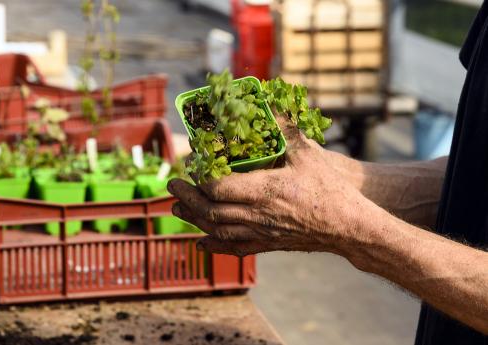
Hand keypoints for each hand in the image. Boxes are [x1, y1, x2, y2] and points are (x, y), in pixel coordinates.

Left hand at [167, 113, 375, 256]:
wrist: (347, 227)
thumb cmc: (329, 190)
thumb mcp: (308, 154)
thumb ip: (286, 130)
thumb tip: (271, 106)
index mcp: (264, 190)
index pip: (218, 188)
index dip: (200, 179)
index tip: (191, 167)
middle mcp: (257, 214)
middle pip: (211, 210)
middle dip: (187, 198)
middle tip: (172, 186)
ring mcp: (261, 232)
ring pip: (217, 230)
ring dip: (194, 219)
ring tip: (177, 209)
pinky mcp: (268, 244)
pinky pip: (235, 248)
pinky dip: (214, 245)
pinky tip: (202, 244)